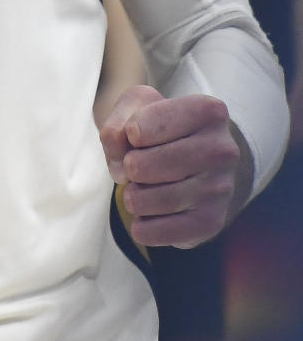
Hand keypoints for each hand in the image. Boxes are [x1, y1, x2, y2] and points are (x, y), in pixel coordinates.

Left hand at [98, 85, 241, 248]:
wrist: (197, 158)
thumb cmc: (161, 127)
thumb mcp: (136, 108)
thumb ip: (117, 124)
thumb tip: (120, 163)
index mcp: (207, 112)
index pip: (139, 128)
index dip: (128, 134)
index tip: (138, 135)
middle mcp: (222, 149)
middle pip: (143, 166)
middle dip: (128, 168)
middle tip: (134, 167)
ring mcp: (221, 188)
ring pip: (152, 201)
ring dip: (133, 198)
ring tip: (139, 190)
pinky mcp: (212, 221)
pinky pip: (162, 233)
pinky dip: (143, 227)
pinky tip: (146, 215)